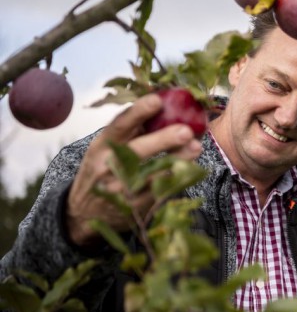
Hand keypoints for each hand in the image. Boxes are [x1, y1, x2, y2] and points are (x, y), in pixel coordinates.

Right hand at [66, 94, 202, 247]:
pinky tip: (191, 169)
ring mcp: (121, 187)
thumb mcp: (107, 147)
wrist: (85, 211)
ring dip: (178, 160)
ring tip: (196, 147)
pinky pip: (159, 191)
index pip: (119, 125)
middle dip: (163, 140)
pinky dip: (176, 179)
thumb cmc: (104, 168)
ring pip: (152, 173)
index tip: (157, 100)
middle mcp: (108, 165)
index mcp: (102, 145)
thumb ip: (132, 130)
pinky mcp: (135, 206)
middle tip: (186, 130)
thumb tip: (165, 104)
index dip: (138, 112)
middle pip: (137, 151)